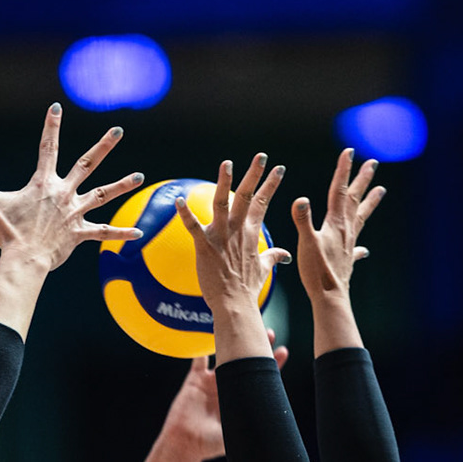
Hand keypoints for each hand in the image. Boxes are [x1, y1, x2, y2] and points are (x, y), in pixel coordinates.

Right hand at [0, 105, 145, 271]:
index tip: (57, 107)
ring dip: (123, 184)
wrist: (24, 259)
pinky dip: (121, 232)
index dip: (51, 126)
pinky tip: (139, 231)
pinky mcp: (81, 234)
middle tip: (118, 130)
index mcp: (43, 183)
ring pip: (104, 194)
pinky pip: (105, 232)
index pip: (47, 147)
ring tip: (140, 175)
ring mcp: (75, 212)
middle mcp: (64, 193)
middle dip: (104, 146)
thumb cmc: (7, 231)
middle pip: (88, 164)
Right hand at [160, 330, 289, 461]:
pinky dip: (202, 347)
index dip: (273, 364)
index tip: (283, 351)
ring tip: (243, 327)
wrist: (185, 444)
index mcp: (242, 398)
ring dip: (233, 340)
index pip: (261, 376)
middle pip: (246, 360)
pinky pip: (199, 359)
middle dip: (257, 345)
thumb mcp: (237, 435)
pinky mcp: (195, 379)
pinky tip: (210, 332)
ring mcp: (212, 381)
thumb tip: (275, 429)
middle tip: (268, 332)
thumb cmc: (211, 445)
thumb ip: (251, 426)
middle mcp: (229, 385)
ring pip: (225, 354)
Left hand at [178, 154, 293, 313]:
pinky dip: (185, 214)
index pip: (263, 202)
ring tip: (227, 163)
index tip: (279, 168)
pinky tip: (178, 200)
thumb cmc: (247, 289)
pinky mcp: (204, 246)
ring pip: (222, 203)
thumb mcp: (264, 269)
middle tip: (261, 156)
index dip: (271, 184)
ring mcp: (221, 237)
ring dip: (224, 183)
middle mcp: (238, 230)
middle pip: (247, 196)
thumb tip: (285, 254)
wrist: (235, 305)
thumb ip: (273, 256)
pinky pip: (192, 227)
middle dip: (255, 174)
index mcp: (251, 232)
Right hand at [292, 149, 385, 300]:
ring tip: (380, 191)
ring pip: (361, 217)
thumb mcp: (306, 243)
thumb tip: (300, 199)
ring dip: (370, 202)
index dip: (344, 170)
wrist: (330, 297)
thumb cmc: (317, 271)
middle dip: (363, 180)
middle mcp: (346, 230)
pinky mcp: (348, 259)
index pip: (340, 191)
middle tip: (373, 163)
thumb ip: (303, 220)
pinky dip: (361, 245)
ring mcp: (349, 244)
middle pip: (355, 199)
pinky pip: (357, 247)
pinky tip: (365, 249)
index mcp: (335, 223)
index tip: (349, 152)